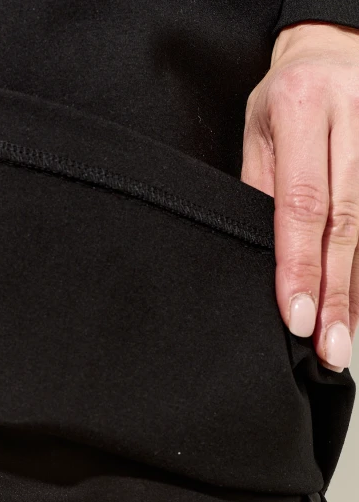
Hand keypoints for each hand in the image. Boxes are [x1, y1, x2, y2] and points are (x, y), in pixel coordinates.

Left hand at [241, 21, 358, 371]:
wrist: (332, 51)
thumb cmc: (286, 96)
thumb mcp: (258, 134)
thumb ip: (261, 191)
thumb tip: (264, 258)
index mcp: (303, 110)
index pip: (300, 204)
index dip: (299, 265)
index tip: (296, 315)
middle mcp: (352, 120)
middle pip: (345, 224)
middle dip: (335, 292)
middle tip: (329, 345)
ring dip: (356, 289)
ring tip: (344, 335)